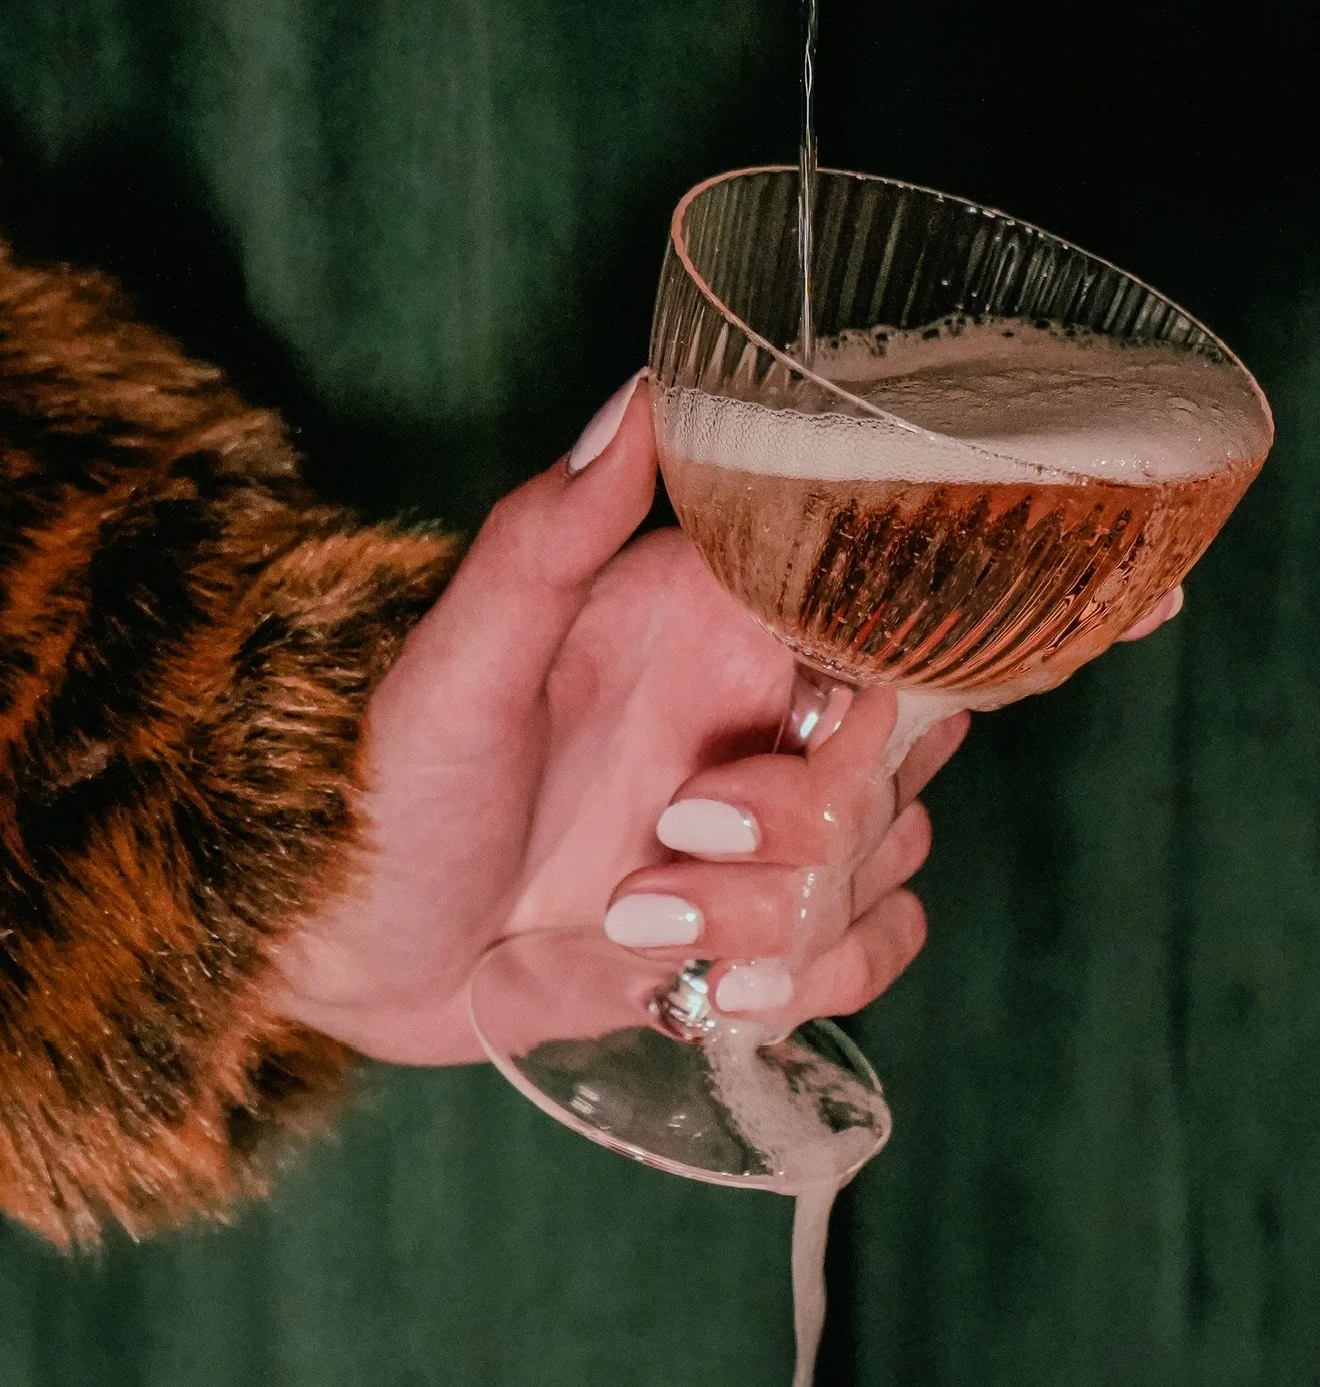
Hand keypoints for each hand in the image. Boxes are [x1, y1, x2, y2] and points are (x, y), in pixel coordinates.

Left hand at [267, 380, 968, 1066]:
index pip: (874, 609)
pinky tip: (710, 990)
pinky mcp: (769, 922)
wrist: (353, 959)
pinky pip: (877, 941)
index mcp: (708, 619)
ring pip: (889, 849)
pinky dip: (816, 976)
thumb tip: (636, 396)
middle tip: (670, 835)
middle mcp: (760, 708)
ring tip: (634, 926)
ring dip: (781, 913)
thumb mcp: (456, 668)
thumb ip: (549, 537)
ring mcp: (772, 821)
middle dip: (809, 819)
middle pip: (899, 740)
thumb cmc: (385, 796)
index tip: (794, 725)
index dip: (869, 675)